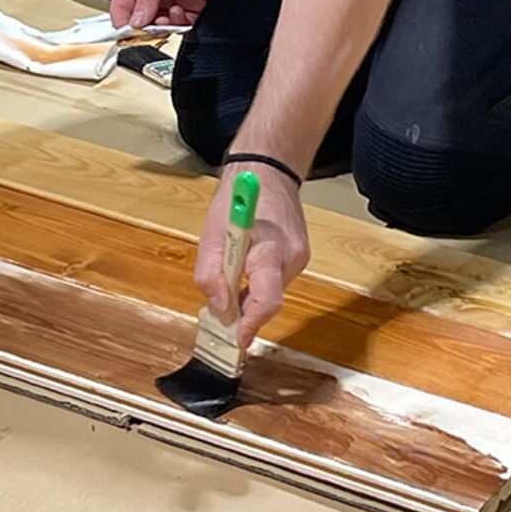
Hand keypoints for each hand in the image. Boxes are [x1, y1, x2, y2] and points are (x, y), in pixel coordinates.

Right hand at [110, 0, 234, 28]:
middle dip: (147, 30)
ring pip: (163, 28)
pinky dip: (181, 24)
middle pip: (143, 25)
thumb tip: (136, 22)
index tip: (129, 34)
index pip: (121, 13)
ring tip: (168, 16)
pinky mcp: (191, 6)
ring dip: (165, 27)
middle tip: (152, 28)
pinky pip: (183, 25)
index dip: (123, 26)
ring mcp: (171, 1)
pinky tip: (180, 11)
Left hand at [195, 164, 309, 347]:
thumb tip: (219, 307)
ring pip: (272, 292)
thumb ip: (210, 275)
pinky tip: (247, 266)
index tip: (237, 339)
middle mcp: (291, 257)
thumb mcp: (210, 235)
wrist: (268, 171)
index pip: (268, 300)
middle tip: (221, 310)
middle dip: (245, 309)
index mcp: (270, 250)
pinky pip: (276, 281)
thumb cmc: (238, 198)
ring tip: (232, 276)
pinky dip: (260, 282)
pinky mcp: (300, 255)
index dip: (251, 325)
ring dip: (251, 294)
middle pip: (269, 300)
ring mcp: (299, 256)